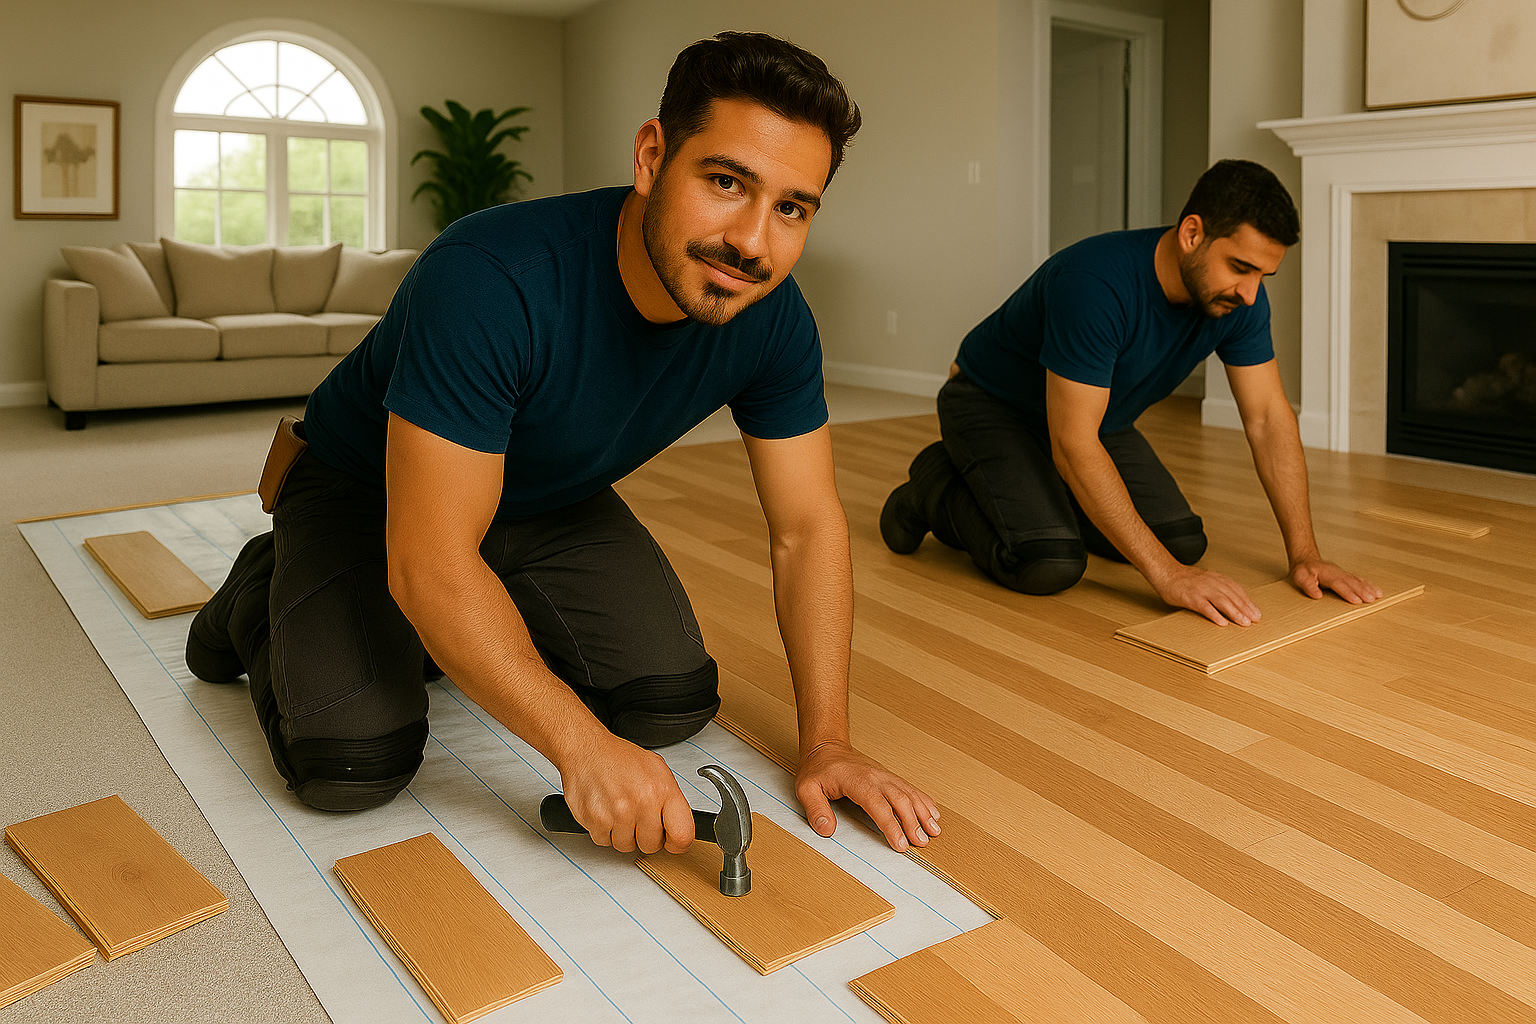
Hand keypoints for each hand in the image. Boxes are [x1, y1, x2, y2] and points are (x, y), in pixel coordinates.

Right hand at [557, 733, 694, 854]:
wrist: (586, 749)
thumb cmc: (619, 758)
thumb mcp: (657, 769)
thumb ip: (671, 800)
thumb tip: (678, 825)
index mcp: (662, 789)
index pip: (682, 835)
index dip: (677, 843)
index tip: (671, 841)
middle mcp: (642, 801)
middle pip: (651, 845)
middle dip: (645, 836)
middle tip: (638, 819)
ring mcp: (618, 812)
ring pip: (626, 846)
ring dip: (623, 834)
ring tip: (619, 812)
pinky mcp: (596, 820)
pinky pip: (604, 842)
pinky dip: (604, 831)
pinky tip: (605, 812)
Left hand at [795, 741, 940, 851]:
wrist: (827, 746)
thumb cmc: (818, 768)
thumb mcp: (806, 788)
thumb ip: (815, 809)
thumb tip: (826, 830)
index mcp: (857, 781)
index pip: (878, 805)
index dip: (891, 825)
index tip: (900, 844)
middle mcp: (876, 777)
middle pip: (900, 800)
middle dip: (913, 822)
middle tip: (921, 843)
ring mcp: (885, 776)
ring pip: (909, 793)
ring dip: (923, 812)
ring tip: (934, 831)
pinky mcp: (889, 778)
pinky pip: (910, 788)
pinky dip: (924, 801)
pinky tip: (933, 813)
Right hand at [1151, 563, 1260, 626]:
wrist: (1165, 572)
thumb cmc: (1183, 579)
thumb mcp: (1205, 580)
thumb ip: (1217, 588)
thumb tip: (1231, 601)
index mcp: (1216, 578)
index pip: (1236, 590)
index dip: (1247, 601)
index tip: (1255, 612)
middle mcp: (1211, 583)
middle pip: (1232, 596)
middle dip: (1245, 608)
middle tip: (1254, 619)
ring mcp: (1201, 590)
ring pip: (1222, 601)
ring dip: (1234, 612)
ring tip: (1243, 622)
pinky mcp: (1190, 597)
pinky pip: (1205, 607)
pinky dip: (1214, 615)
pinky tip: (1222, 622)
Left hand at [1290, 557, 1382, 603]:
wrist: (1306, 560)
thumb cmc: (1303, 570)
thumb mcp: (1299, 577)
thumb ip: (1308, 585)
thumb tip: (1317, 595)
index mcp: (1326, 574)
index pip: (1338, 583)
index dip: (1347, 592)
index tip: (1356, 601)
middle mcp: (1337, 573)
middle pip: (1351, 581)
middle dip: (1362, 591)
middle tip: (1371, 600)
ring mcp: (1343, 573)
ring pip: (1357, 580)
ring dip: (1368, 587)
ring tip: (1378, 596)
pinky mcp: (1346, 575)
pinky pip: (1359, 579)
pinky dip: (1368, 585)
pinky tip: (1376, 590)